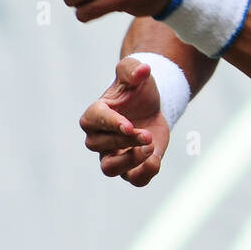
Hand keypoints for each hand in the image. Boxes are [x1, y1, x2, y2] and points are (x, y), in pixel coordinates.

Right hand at [80, 57, 170, 186]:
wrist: (150, 107)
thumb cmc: (136, 89)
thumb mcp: (134, 73)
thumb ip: (134, 69)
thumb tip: (142, 70)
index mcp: (95, 114)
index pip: (94, 121)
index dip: (111, 125)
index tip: (129, 125)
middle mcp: (98, 138)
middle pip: (101, 146)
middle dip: (127, 140)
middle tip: (147, 134)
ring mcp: (113, 155)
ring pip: (109, 169)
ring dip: (130, 161)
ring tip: (149, 148)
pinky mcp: (132, 167)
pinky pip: (134, 180)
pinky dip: (145, 174)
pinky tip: (156, 159)